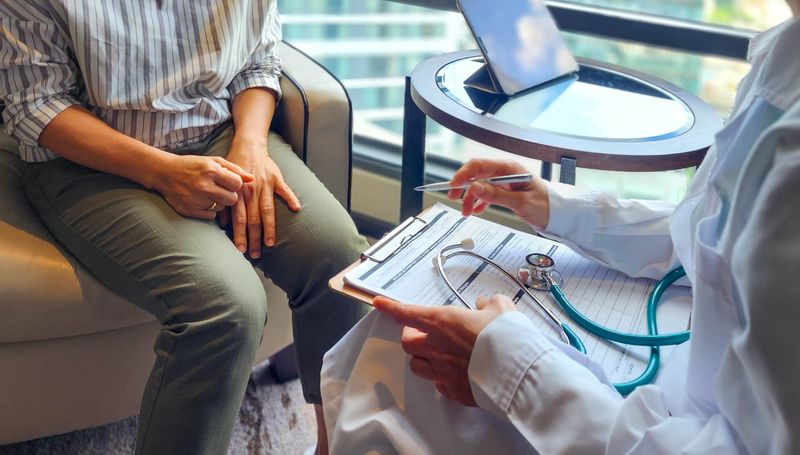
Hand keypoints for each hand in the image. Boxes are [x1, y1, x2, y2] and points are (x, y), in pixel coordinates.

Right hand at [152, 154, 253, 219]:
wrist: (164, 173)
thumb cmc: (193, 165)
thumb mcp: (214, 161)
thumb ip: (235, 169)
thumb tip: (252, 179)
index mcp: (211, 170)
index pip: (238, 184)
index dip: (235, 184)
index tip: (228, 181)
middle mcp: (204, 186)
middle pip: (232, 199)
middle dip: (229, 195)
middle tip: (219, 189)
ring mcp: (196, 200)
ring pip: (222, 208)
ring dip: (219, 202)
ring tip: (208, 193)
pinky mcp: (189, 211)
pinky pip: (211, 216)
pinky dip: (208, 210)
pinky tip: (200, 200)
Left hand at [222, 136, 300, 257]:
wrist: (248, 146)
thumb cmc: (235, 167)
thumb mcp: (225, 183)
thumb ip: (225, 202)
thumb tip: (221, 222)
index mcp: (239, 194)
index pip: (240, 219)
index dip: (240, 235)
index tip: (241, 250)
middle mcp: (252, 191)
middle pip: (254, 219)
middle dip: (254, 238)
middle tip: (255, 254)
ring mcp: (265, 185)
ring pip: (267, 210)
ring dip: (269, 228)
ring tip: (270, 243)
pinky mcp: (276, 178)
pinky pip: (284, 190)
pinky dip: (291, 198)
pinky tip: (296, 209)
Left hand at [373, 294, 515, 405]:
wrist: (518, 372)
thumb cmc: (507, 336)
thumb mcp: (502, 309)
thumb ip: (489, 303)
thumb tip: (485, 303)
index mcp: (443, 322)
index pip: (407, 314)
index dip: (390, 307)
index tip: (378, 303)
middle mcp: (437, 348)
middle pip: (407, 344)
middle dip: (411, 338)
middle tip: (423, 333)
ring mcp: (443, 372)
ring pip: (417, 366)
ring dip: (422, 359)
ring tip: (435, 355)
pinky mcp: (453, 391)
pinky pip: (438, 385)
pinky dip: (441, 378)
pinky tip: (453, 374)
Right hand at [448, 159, 549, 228]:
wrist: (559, 214)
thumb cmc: (546, 206)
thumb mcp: (520, 202)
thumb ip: (496, 195)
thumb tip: (475, 188)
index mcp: (509, 168)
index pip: (479, 165)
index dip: (463, 174)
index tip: (453, 185)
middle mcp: (505, 172)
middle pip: (476, 174)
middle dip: (463, 186)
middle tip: (453, 198)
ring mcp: (504, 182)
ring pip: (479, 186)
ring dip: (470, 198)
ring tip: (467, 212)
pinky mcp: (505, 191)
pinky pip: (486, 194)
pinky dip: (479, 202)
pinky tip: (477, 210)